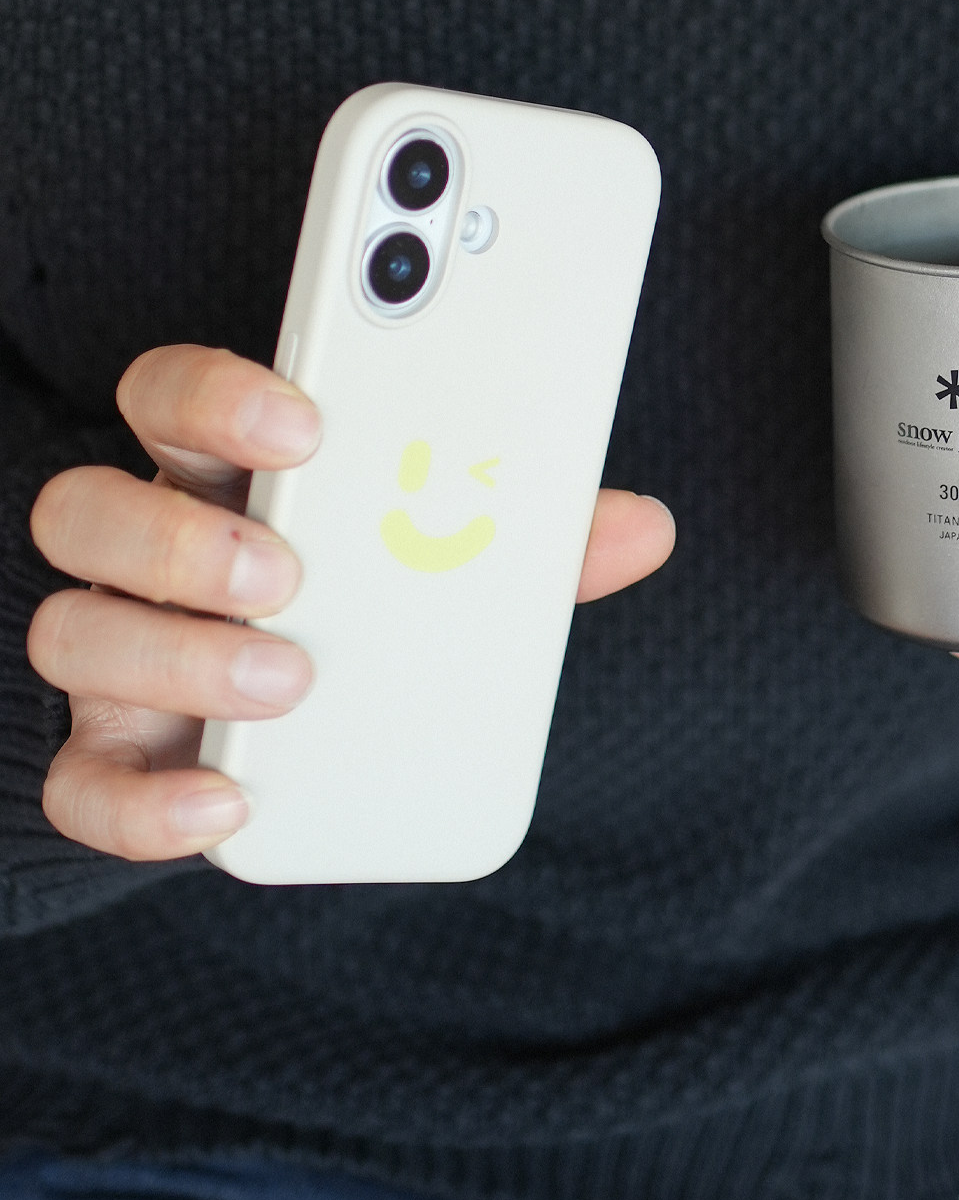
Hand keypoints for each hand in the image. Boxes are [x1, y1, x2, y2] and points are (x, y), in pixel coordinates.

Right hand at [26, 345, 675, 859]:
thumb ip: (533, 539)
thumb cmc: (385, 606)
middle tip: (287, 575)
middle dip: (180, 539)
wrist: (336, 727)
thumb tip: (645, 527)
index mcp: (226, 477)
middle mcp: (150, 556)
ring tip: (288, 681)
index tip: (303, 424)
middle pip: (87, 510)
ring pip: (73, 635)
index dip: (215, 397)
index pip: (170, 398)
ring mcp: (122, 655)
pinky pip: (83, 783)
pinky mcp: (119, 757)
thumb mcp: (455, 559)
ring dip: (174, 658)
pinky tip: (230, 802)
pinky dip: (145, 802)